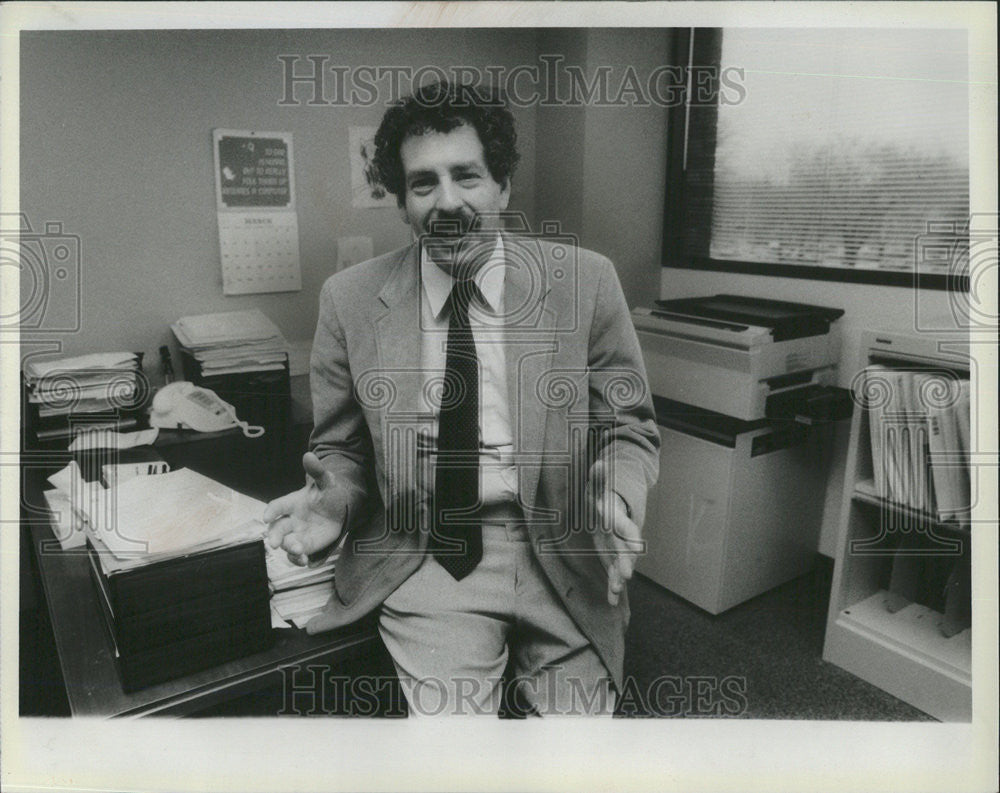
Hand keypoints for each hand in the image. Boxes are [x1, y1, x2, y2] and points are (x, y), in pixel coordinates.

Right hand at [263, 452, 350, 566]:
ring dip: (288, 548)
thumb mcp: (326, 481)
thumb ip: (316, 470)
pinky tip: (304, 561)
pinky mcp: (306, 545)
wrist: (340, 509)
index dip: (271, 511)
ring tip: (296, 550)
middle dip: (274, 536)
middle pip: (277, 528)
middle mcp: (291, 520)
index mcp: (292, 503)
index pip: (277, 506)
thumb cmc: (328, 493)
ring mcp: (297, 534)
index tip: (266, 517)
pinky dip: (298, 559)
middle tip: (274, 543)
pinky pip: (297, 555)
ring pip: (286, 543)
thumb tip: (309, 455)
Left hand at [588, 459, 642, 605]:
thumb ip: (599, 478)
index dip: (631, 537)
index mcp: (618, 520)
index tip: (635, 547)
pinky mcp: (611, 559)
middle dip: (626, 562)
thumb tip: (599, 464)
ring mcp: (616, 549)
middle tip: (626, 575)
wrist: (609, 509)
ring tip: (616, 592)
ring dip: (618, 578)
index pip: (628, 528)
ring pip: (619, 565)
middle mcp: (620, 537)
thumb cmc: (602, 498)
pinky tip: (612, 602)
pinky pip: (612, 575)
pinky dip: (612, 588)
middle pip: (625, 551)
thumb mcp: (599, 487)